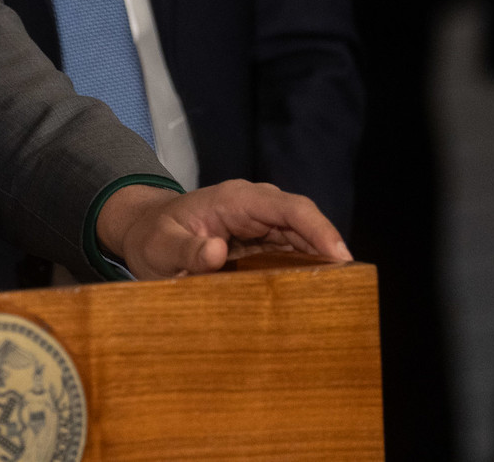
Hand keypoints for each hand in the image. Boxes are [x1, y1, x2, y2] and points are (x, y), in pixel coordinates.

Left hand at [96, 179, 351, 278]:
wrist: (144, 232)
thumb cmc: (152, 237)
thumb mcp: (160, 247)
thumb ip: (186, 251)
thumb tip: (216, 251)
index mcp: (234, 200)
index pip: (287, 207)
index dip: (317, 229)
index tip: (340, 256)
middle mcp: (253, 207)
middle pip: (302, 222)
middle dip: (328, 249)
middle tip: (349, 286)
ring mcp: (259, 224)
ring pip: (301, 237)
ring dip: (321, 261)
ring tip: (340, 294)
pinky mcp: (259, 242)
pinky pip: (290, 251)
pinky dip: (306, 268)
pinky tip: (316, 293)